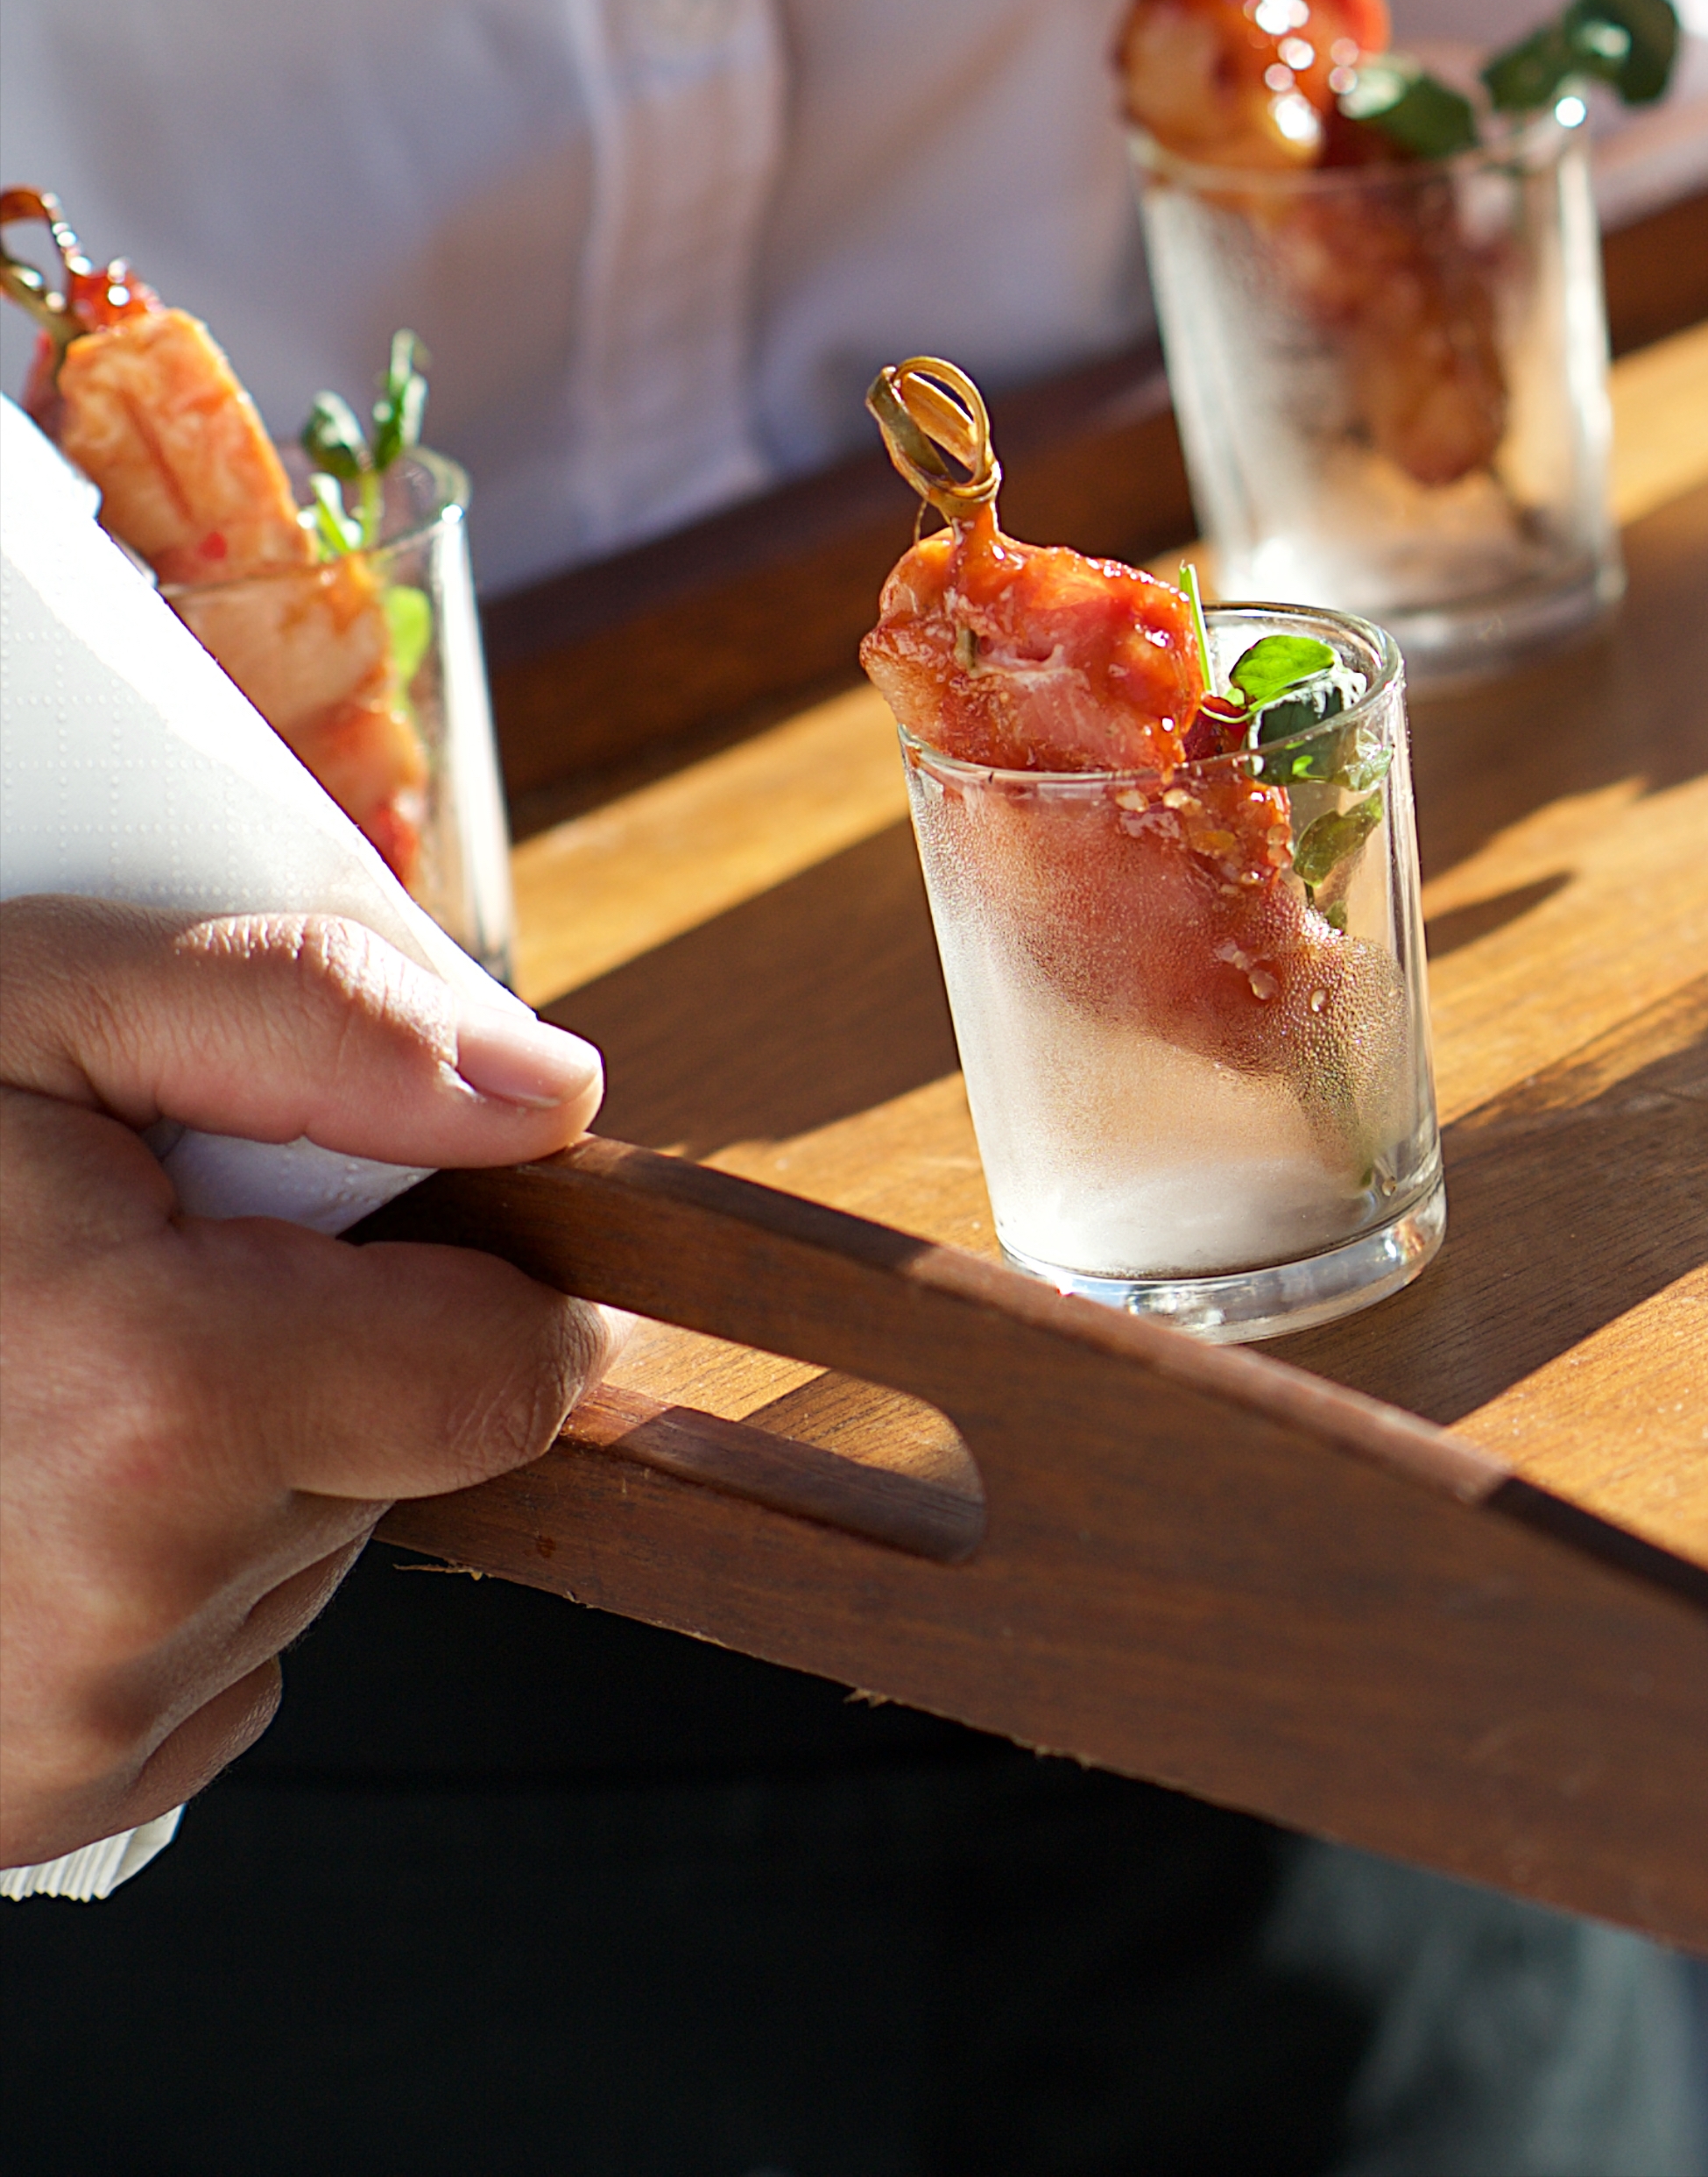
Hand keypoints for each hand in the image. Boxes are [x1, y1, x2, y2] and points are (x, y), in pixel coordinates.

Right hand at [0, 898, 614, 1861]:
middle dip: (308, 1349)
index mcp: (158, 1416)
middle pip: (403, 1454)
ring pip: (294, 1555)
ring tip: (16, 1376)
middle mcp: (122, 1614)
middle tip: (97, 1276)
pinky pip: (198, 1660)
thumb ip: (313, 1021)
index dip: (465, 1271)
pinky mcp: (30, 1807)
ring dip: (208, 1456)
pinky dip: (132, 1566)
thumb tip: (547, 1091)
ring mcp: (63, 1742)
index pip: (522, 1370)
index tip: (346, 1219)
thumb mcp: (24, 1008)